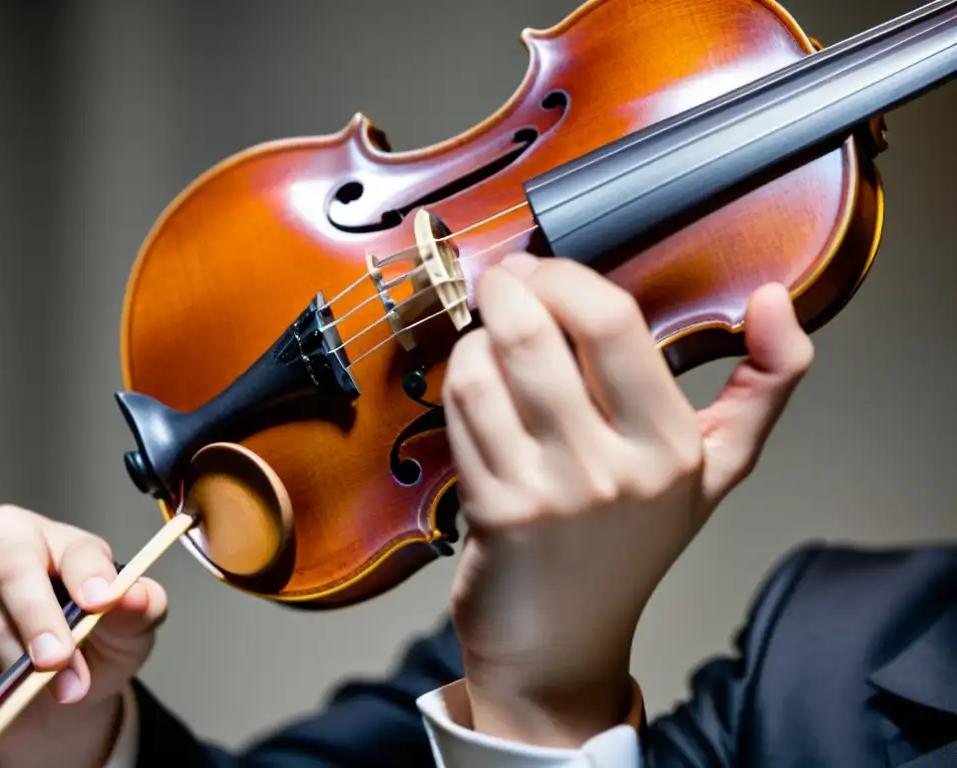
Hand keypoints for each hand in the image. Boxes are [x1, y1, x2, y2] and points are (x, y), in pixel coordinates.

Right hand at [0, 505, 167, 767]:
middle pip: (12, 575)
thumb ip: (142, 607)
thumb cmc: (96, 640)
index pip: (69, 550)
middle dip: (37, 624)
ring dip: (15, 667)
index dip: (83, 576)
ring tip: (43, 682)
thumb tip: (135, 595)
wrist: (54, 686)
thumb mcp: (132, 625)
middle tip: (59, 664)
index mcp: (52, 534)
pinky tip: (5, 680)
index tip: (100, 603)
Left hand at [442, 253, 812, 747]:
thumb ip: (764, 385)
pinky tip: (473, 384)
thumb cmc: (633, 546)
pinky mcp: (492, 510)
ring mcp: (547, 493)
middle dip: (509, 289)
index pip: (612, 322)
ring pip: (486, 369)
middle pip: (539, 335)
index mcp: (672, 447)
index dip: (566, 277)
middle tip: (503, 282)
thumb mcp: (718, 471)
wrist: (564, 642)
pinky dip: (459, 380)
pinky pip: (462, 412)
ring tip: (486, 335)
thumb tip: (779, 300)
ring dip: (477, 335)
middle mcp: (612, 470)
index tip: (547, 269)